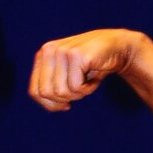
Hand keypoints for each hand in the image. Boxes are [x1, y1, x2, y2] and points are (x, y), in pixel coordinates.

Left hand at [28, 28, 143, 111]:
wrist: (117, 47)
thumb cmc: (91, 65)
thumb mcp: (67, 76)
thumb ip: (52, 86)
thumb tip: (49, 105)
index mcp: (43, 55)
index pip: (35, 92)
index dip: (51, 104)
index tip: (66, 104)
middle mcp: (49, 50)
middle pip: (47, 94)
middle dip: (65, 99)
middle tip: (80, 90)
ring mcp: (61, 51)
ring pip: (61, 92)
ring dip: (79, 93)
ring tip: (88, 81)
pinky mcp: (76, 55)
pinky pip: (76, 87)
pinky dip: (88, 89)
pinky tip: (95, 77)